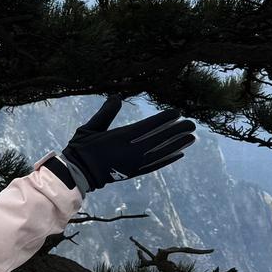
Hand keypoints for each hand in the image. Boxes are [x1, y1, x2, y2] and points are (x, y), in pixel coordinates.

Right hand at [53, 96, 194, 192]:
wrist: (78, 174)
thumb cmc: (82, 148)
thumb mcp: (91, 127)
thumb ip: (106, 112)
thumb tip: (117, 96)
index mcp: (121, 137)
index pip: (149, 126)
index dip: (164, 119)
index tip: (177, 112)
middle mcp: (131, 151)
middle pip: (159, 139)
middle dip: (177, 131)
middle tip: (192, 124)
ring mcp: (134, 163)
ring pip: (161, 152)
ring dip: (177, 144)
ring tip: (191, 138)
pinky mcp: (134, 172)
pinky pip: (155, 165)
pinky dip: (168, 159)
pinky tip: (178, 154)